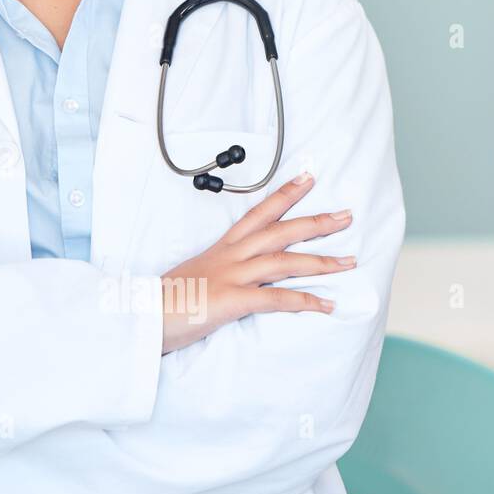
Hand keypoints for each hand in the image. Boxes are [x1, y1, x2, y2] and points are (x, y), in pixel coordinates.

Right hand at [160, 172, 354, 353]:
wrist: (144, 314)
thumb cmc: (169, 299)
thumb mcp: (198, 275)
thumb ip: (223, 271)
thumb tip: (241, 275)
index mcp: (222, 248)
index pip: (257, 214)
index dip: (284, 195)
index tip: (307, 179)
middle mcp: (230, 256)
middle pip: (279, 231)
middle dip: (315, 222)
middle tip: (347, 215)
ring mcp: (231, 276)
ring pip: (284, 261)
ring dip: (321, 261)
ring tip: (350, 261)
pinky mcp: (232, 300)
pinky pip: (276, 298)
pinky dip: (304, 300)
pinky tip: (326, 304)